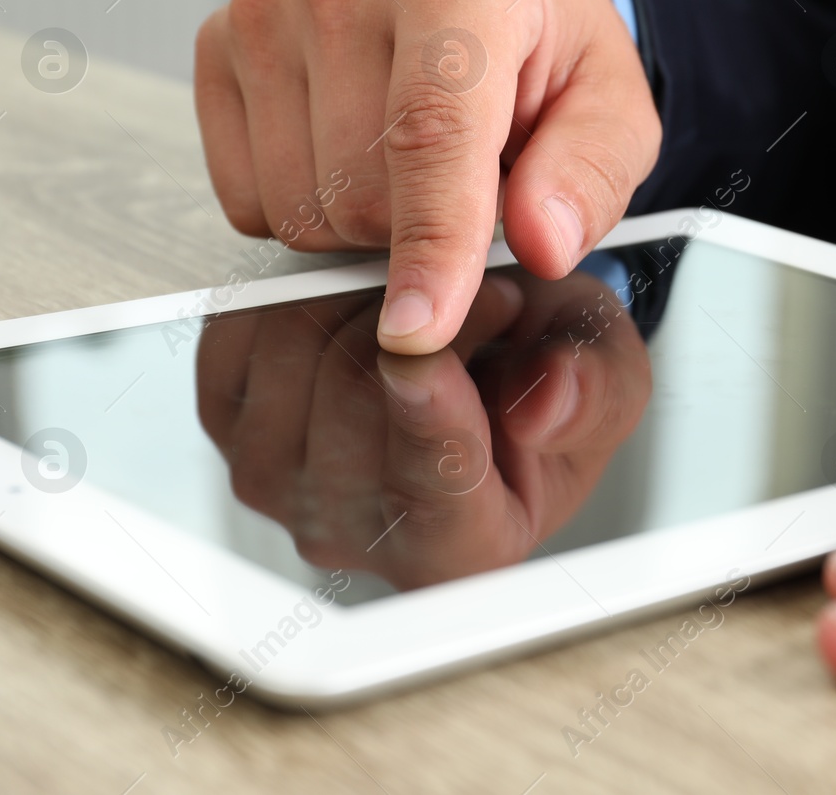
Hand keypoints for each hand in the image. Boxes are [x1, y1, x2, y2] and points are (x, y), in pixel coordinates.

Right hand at [194, 0, 659, 353]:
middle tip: (469, 177)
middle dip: (420, 230)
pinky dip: (308, 205)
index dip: (430, 243)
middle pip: (359, 192)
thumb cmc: (542, 46)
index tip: (422, 327)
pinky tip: (350, 151)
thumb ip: (590, 175)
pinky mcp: (219, 44)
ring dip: (362, 224)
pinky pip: (247, 200)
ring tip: (410, 160)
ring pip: (298, 208)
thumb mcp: (612, 106)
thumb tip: (541, 242)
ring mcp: (267, 7)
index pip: (430, 132)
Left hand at [196, 269, 651, 588]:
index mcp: (457, 550)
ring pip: (291, 359)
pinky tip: (356, 299)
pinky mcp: (226, 421)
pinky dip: (294, 292)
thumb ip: (593, 392)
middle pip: (351, 408)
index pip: (428, 493)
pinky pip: (240, 335)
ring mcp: (279, 484)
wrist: (485, 357)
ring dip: (357, 294)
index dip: (429, 417)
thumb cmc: (544, 383)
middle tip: (476, 286)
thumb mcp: (608, 376)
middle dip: (416, 317)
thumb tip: (539, 407)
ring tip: (423, 292)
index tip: (432, 352)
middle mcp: (352, 535)